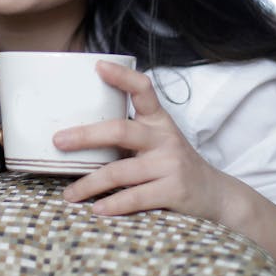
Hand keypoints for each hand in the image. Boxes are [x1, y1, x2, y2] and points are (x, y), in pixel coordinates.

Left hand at [53, 60, 231, 221]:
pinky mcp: (174, 190)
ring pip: (120, 171)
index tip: (97, 66)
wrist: (216, 195)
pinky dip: (112, 205)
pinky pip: (135, 197)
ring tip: (69, 194)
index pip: (143, 89)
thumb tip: (76, 133)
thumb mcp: (158, 141)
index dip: (121, 76)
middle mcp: (164, 138)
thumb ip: (130, 134)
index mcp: (158, 121)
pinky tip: (96, 209)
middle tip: (59, 141)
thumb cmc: (173, 166)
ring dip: (89, 184)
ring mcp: (170, 164)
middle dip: (85, 136)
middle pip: (120, 131)